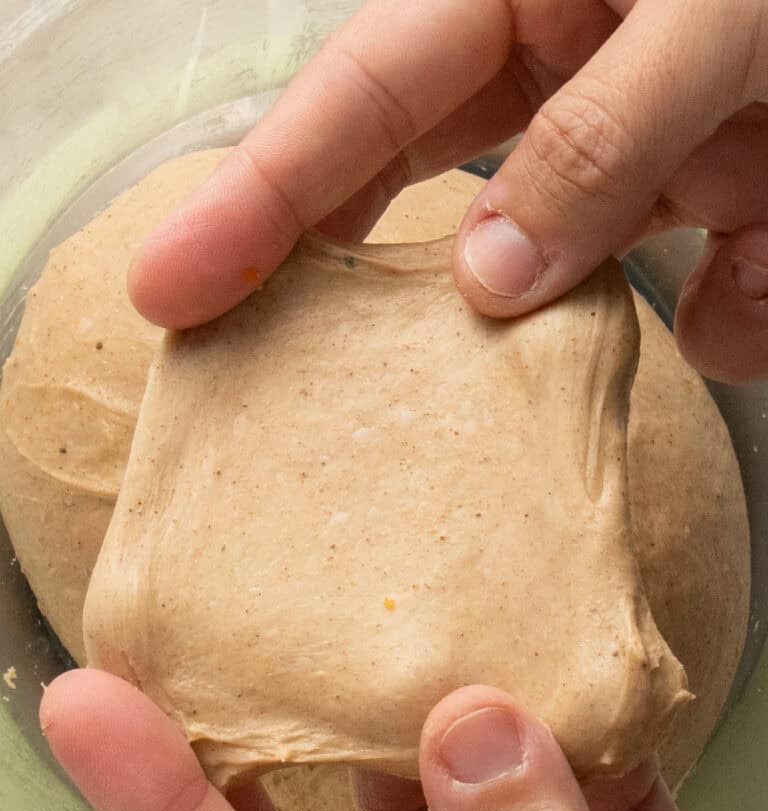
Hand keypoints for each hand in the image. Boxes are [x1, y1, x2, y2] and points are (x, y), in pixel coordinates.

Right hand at [128, 0, 767, 382]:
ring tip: (679, 257)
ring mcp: (645, 167)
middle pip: (417, 200)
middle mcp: (567, 85)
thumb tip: (486, 279)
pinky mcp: (724, 224)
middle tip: (256, 374)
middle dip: (354, 289)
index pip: (355, 107)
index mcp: (528, 0)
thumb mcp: (715, 15)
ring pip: (568, 283)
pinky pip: (705, 308)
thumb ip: (596, 138)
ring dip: (599, 317)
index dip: (253, 203)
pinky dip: (748, 310)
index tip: (168, 289)